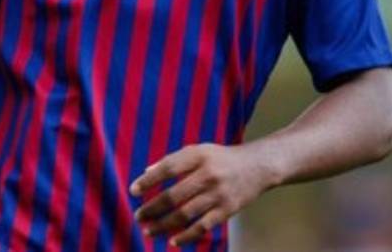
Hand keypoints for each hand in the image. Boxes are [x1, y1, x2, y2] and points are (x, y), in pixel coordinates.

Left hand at [130, 142, 274, 245]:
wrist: (258, 166)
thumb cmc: (221, 158)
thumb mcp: (199, 151)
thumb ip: (173, 160)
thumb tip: (146, 172)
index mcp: (198, 155)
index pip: (168, 168)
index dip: (149, 180)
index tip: (133, 191)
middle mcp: (208, 174)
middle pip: (174, 195)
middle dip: (152, 208)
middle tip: (138, 216)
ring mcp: (218, 193)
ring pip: (185, 214)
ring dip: (164, 224)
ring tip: (149, 230)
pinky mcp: (228, 210)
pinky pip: (203, 226)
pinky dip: (186, 236)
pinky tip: (172, 240)